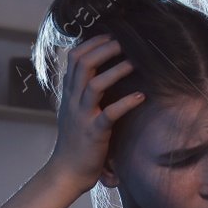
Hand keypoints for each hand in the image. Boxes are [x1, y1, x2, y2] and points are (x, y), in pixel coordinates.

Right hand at [46, 33, 146, 188]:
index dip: (91, 43)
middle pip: (82, 64)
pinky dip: (126, 103)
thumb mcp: (73, 112)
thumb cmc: (75, 143)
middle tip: (124, 42)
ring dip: (116, 71)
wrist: (66, 172)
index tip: (110, 35)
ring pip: (94, 85)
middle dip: (104, 49)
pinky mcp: (94, 133)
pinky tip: (141, 97)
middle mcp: (72, 101)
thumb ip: (81, 93)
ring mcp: (82, 116)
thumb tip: (97, 73)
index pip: (73, 58)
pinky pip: (110, 114)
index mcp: (68, 94)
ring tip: (134, 63)